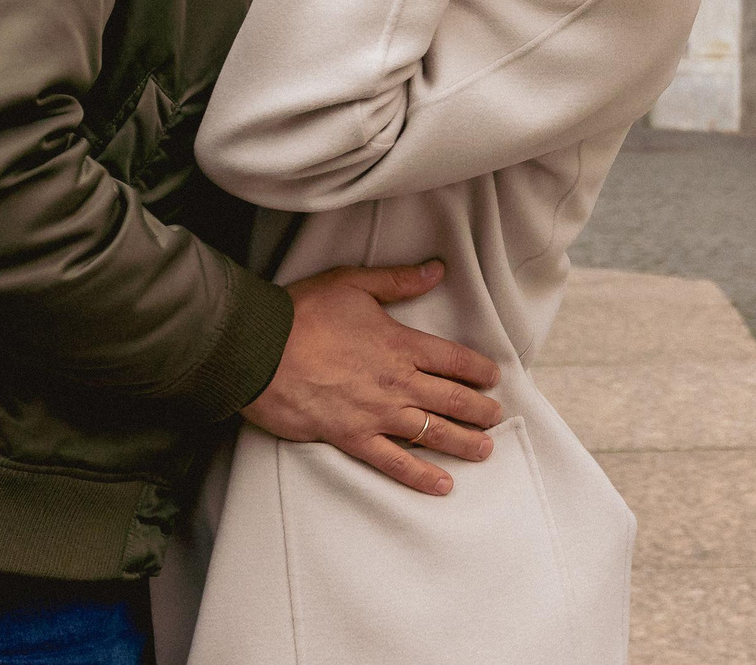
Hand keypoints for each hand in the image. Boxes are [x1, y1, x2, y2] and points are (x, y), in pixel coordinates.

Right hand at [240, 262, 503, 494]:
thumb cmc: (302, 313)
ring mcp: (376, 413)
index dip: (480, 371)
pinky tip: (443, 485)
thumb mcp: (353, 283)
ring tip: (485, 450)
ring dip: (464, 442)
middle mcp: (397, 381)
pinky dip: (421, 475)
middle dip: (481, 410)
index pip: (455, 360)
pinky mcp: (351, 437)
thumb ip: (398, 281)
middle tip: (497, 418)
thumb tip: (436, 270)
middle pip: (452, 399)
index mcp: (401, 343)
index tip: (494, 378)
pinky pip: (394, 461)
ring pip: (433, 432)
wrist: (258, 350)